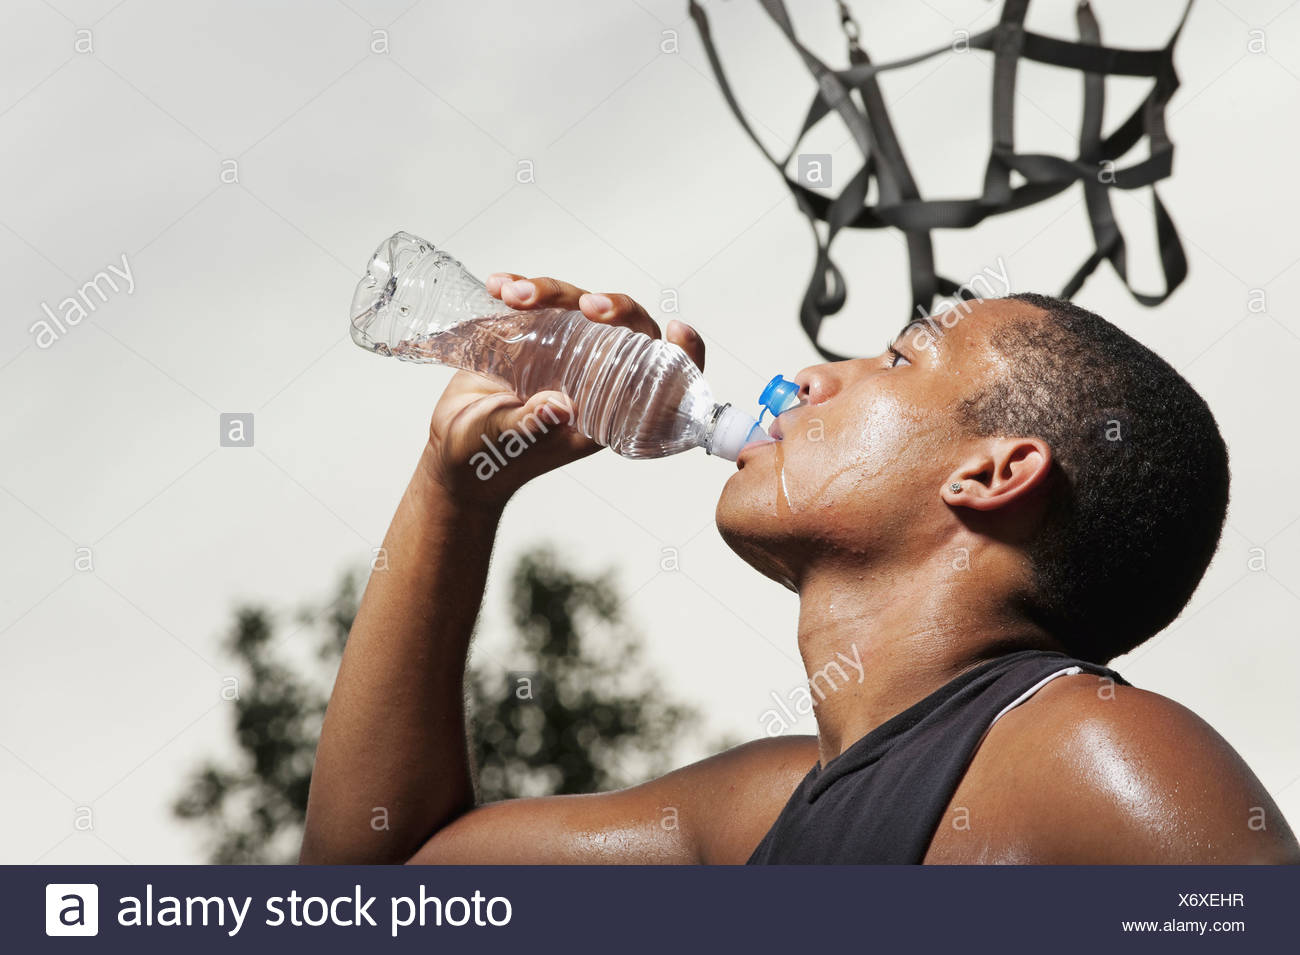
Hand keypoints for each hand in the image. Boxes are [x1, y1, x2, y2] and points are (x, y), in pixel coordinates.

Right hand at [420, 273, 705, 507]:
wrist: (453, 453)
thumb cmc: (489, 459)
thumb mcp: (509, 444)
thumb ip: (533, 425)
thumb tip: (558, 405)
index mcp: (605, 408)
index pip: (659, 377)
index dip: (681, 352)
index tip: (678, 330)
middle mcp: (591, 376)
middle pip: (624, 328)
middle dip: (612, 307)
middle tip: (586, 305)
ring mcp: (561, 353)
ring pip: (578, 306)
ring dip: (552, 292)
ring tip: (514, 296)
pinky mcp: (529, 337)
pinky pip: (535, 304)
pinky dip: (519, 289)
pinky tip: (498, 286)